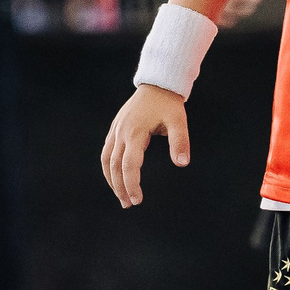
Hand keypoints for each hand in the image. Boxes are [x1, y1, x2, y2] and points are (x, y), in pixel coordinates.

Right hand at [102, 84, 189, 206]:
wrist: (158, 84)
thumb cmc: (169, 104)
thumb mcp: (179, 121)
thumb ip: (180, 142)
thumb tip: (183, 163)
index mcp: (135, 132)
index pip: (129, 164)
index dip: (131, 184)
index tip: (138, 200)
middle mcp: (121, 132)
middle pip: (115, 166)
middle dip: (120, 187)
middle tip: (129, 204)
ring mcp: (116, 130)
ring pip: (107, 160)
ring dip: (111, 180)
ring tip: (121, 197)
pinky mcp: (115, 128)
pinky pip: (107, 152)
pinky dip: (109, 167)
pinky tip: (115, 178)